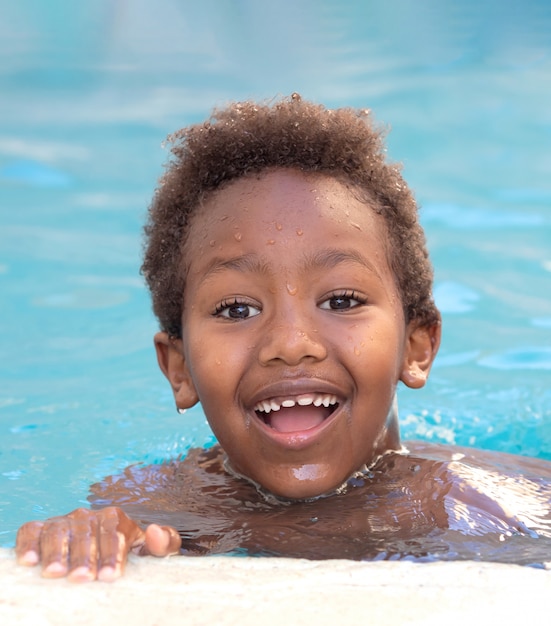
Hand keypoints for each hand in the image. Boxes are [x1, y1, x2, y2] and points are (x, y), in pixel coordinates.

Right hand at [15, 506, 180, 581]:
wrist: (101, 549)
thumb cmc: (128, 553)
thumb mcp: (150, 549)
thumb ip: (165, 542)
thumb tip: (155, 531)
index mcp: (115, 518)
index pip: (114, 531)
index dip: (112, 553)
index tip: (110, 575)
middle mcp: (88, 516)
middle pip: (86, 533)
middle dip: (84, 556)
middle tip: (83, 578)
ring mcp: (64, 521)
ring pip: (59, 531)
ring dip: (56, 551)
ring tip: (56, 573)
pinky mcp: (40, 528)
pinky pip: (32, 531)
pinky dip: (29, 543)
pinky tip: (30, 560)